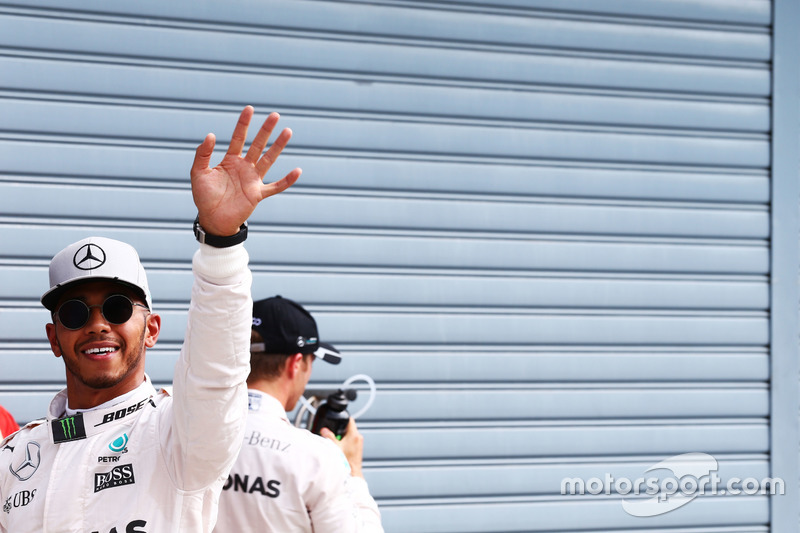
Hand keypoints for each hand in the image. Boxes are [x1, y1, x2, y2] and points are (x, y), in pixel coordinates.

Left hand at [190, 106, 301, 235]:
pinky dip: (287, 180)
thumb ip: (202, 154)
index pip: (238, 138)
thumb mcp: (198, 173)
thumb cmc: (203, 197)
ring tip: (287, 132)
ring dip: (278, 147)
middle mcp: (244, 167)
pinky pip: (276, 186)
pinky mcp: (258, 194)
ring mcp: (253, 180)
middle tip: (275, 115)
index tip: (249, 109)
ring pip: (268, 160)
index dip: (243, 124)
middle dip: (265, 130)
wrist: (212, 220)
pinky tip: (297, 171)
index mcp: (230, 161)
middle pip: (257, 145)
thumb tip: (210, 135)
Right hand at [321, 418, 363, 477]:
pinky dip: (345, 442)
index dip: (343, 419)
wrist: (352, 473)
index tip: (337, 421)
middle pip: (348, 428)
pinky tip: (340, 449)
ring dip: (342, 437)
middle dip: (340, 430)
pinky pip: (351, 441)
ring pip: (349, 435)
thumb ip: (329, 437)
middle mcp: (358, 438)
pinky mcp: (358, 449)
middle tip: (334, 435)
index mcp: (354, 435)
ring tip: (336, 443)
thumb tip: (324, 430)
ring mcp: (359, 443)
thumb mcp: (334, 447)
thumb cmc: (345, 462)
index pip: (350, 420)